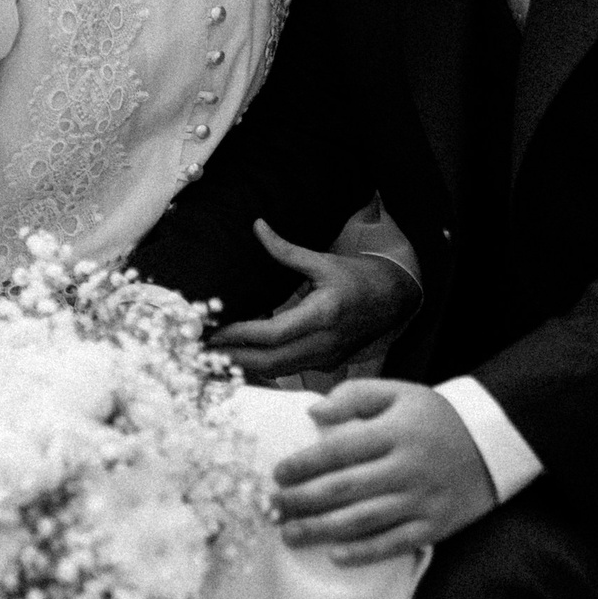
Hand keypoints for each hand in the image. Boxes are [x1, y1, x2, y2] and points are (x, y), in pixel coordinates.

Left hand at [212, 219, 417, 381]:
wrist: (394, 301)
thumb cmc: (358, 279)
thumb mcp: (323, 262)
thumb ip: (286, 251)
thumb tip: (258, 227)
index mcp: (323, 314)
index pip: (272, 334)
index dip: (240, 335)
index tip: (214, 330)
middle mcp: (324, 343)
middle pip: (270, 361)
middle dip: (234, 358)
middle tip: (203, 350)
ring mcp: (326, 358)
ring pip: (278, 371)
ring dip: (245, 366)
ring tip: (216, 356)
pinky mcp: (326, 365)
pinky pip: (289, 370)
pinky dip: (264, 365)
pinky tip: (243, 356)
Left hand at [274, 378, 495, 563]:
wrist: (493, 442)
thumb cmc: (435, 417)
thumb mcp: (400, 393)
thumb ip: (355, 395)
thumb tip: (314, 413)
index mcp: (395, 431)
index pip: (339, 450)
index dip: (304, 464)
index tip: (277, 475)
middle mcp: (407, 467)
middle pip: (344, 489)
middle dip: (302, 502)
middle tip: (272, 509)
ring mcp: (422, 499)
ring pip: (364, 520)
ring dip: (321, 530)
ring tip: (290, 535)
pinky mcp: (435, 525)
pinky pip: (395, 543)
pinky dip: (364, 552)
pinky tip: (335, 556)